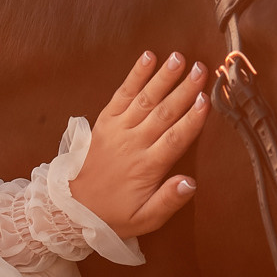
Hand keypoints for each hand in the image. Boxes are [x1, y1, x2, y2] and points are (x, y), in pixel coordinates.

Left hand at [69, 50, 210, 238]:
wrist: (71, 207)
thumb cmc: (113, 214)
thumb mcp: (144, 219)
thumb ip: (168, 201)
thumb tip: (191, 182)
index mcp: (147, 167)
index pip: (175, 139)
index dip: (192, 119)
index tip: (206, 99)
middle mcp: (133, 143)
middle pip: (164, 112)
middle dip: (183, 89)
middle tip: (200, 69)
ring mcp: (117, 129)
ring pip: (145, 98)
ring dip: (163, 77)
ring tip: (179, 58)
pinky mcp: (104, 121)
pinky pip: (121, 94)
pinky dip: (135, 75)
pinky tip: (148, 57)